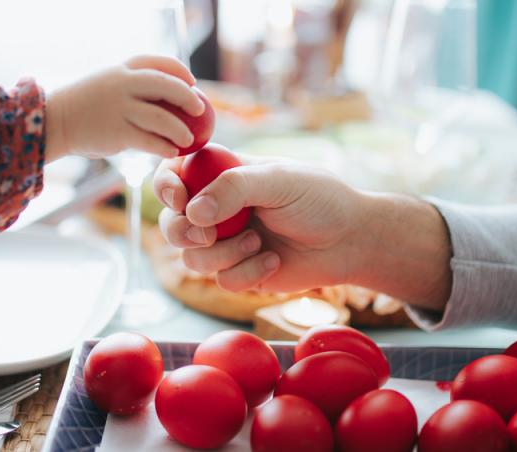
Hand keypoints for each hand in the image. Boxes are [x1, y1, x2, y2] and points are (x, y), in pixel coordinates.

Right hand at [45, 55, 204, 161]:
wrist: (55, 122)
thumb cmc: (86, 105)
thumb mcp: (108, 84)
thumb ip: (133, 85)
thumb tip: (168, 95)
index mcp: (122, 68)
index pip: (159, 62)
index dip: (180, 71)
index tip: (192, 82)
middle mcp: (122, 84)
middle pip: (167, 85)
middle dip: (188, 97)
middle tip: (200, 110)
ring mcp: (120, 108)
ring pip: (162, 117)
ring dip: (181, 130)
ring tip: (188, 139)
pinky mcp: (117, 132)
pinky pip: (150, 141)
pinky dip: (164, 147)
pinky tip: (171, 152)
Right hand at [153, 157, 452, 310]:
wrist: (350, 241)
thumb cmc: (320, 199)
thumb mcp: (280, 181)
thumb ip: (235, 188)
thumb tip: (192, 212)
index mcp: (222, 173)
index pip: (174, 173)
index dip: (166, 186)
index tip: (179, 198)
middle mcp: (218, 208)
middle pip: (171, 222)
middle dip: (184, 231)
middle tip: (209, 234)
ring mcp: (226, 241)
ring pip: (192, 256)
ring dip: (224, 253)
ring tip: (259, 242)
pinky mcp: (239, 271)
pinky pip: (221, 280)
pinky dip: (247, 272)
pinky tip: (273, 261)